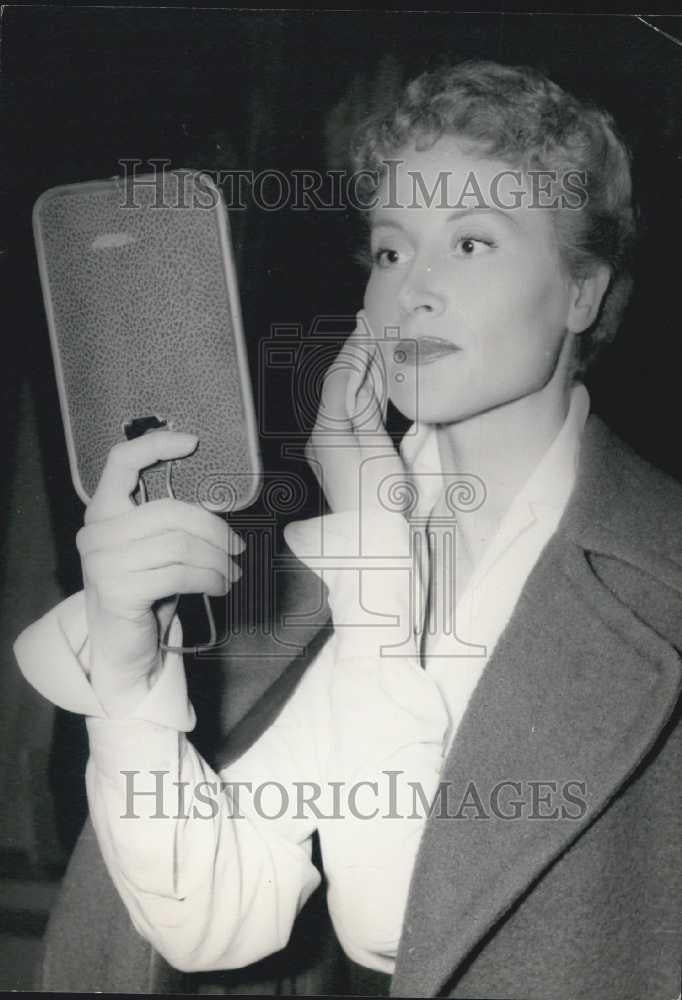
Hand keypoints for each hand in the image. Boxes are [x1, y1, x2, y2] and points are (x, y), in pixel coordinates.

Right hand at [76, 431, 243, 715]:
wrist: (124, 649)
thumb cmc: (146, 592)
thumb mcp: (156, 549)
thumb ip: (172, 523)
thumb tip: (218, 509)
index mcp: (103, 511)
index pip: (121, 461)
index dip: (155, 445)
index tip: (192, 442)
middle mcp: (96, 531)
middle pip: (170, 510)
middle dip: (214, 529)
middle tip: (238, 548)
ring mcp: (102, 561)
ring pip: (179, 543)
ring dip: (217, 559)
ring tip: (232, 572)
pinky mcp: (117, 589)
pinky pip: (179, 572)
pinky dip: (209, 578)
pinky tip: (220, 585)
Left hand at [305, 311, 404, 514]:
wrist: (372, 537)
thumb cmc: (377, 498)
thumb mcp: (375, 449)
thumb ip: (364, 412)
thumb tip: (359, 384)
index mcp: (328, 432)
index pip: (340, 380)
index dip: (354, 351)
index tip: (365, 325)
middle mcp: (324, 436)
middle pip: (341, 386)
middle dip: (355, 355)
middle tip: (367, 324)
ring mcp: (333, 445)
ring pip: (348, 399)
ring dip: (360, 371)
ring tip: (371, 342)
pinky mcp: (345, 454)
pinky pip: (353, 416)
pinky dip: (363, 394)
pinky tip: (372, 379)